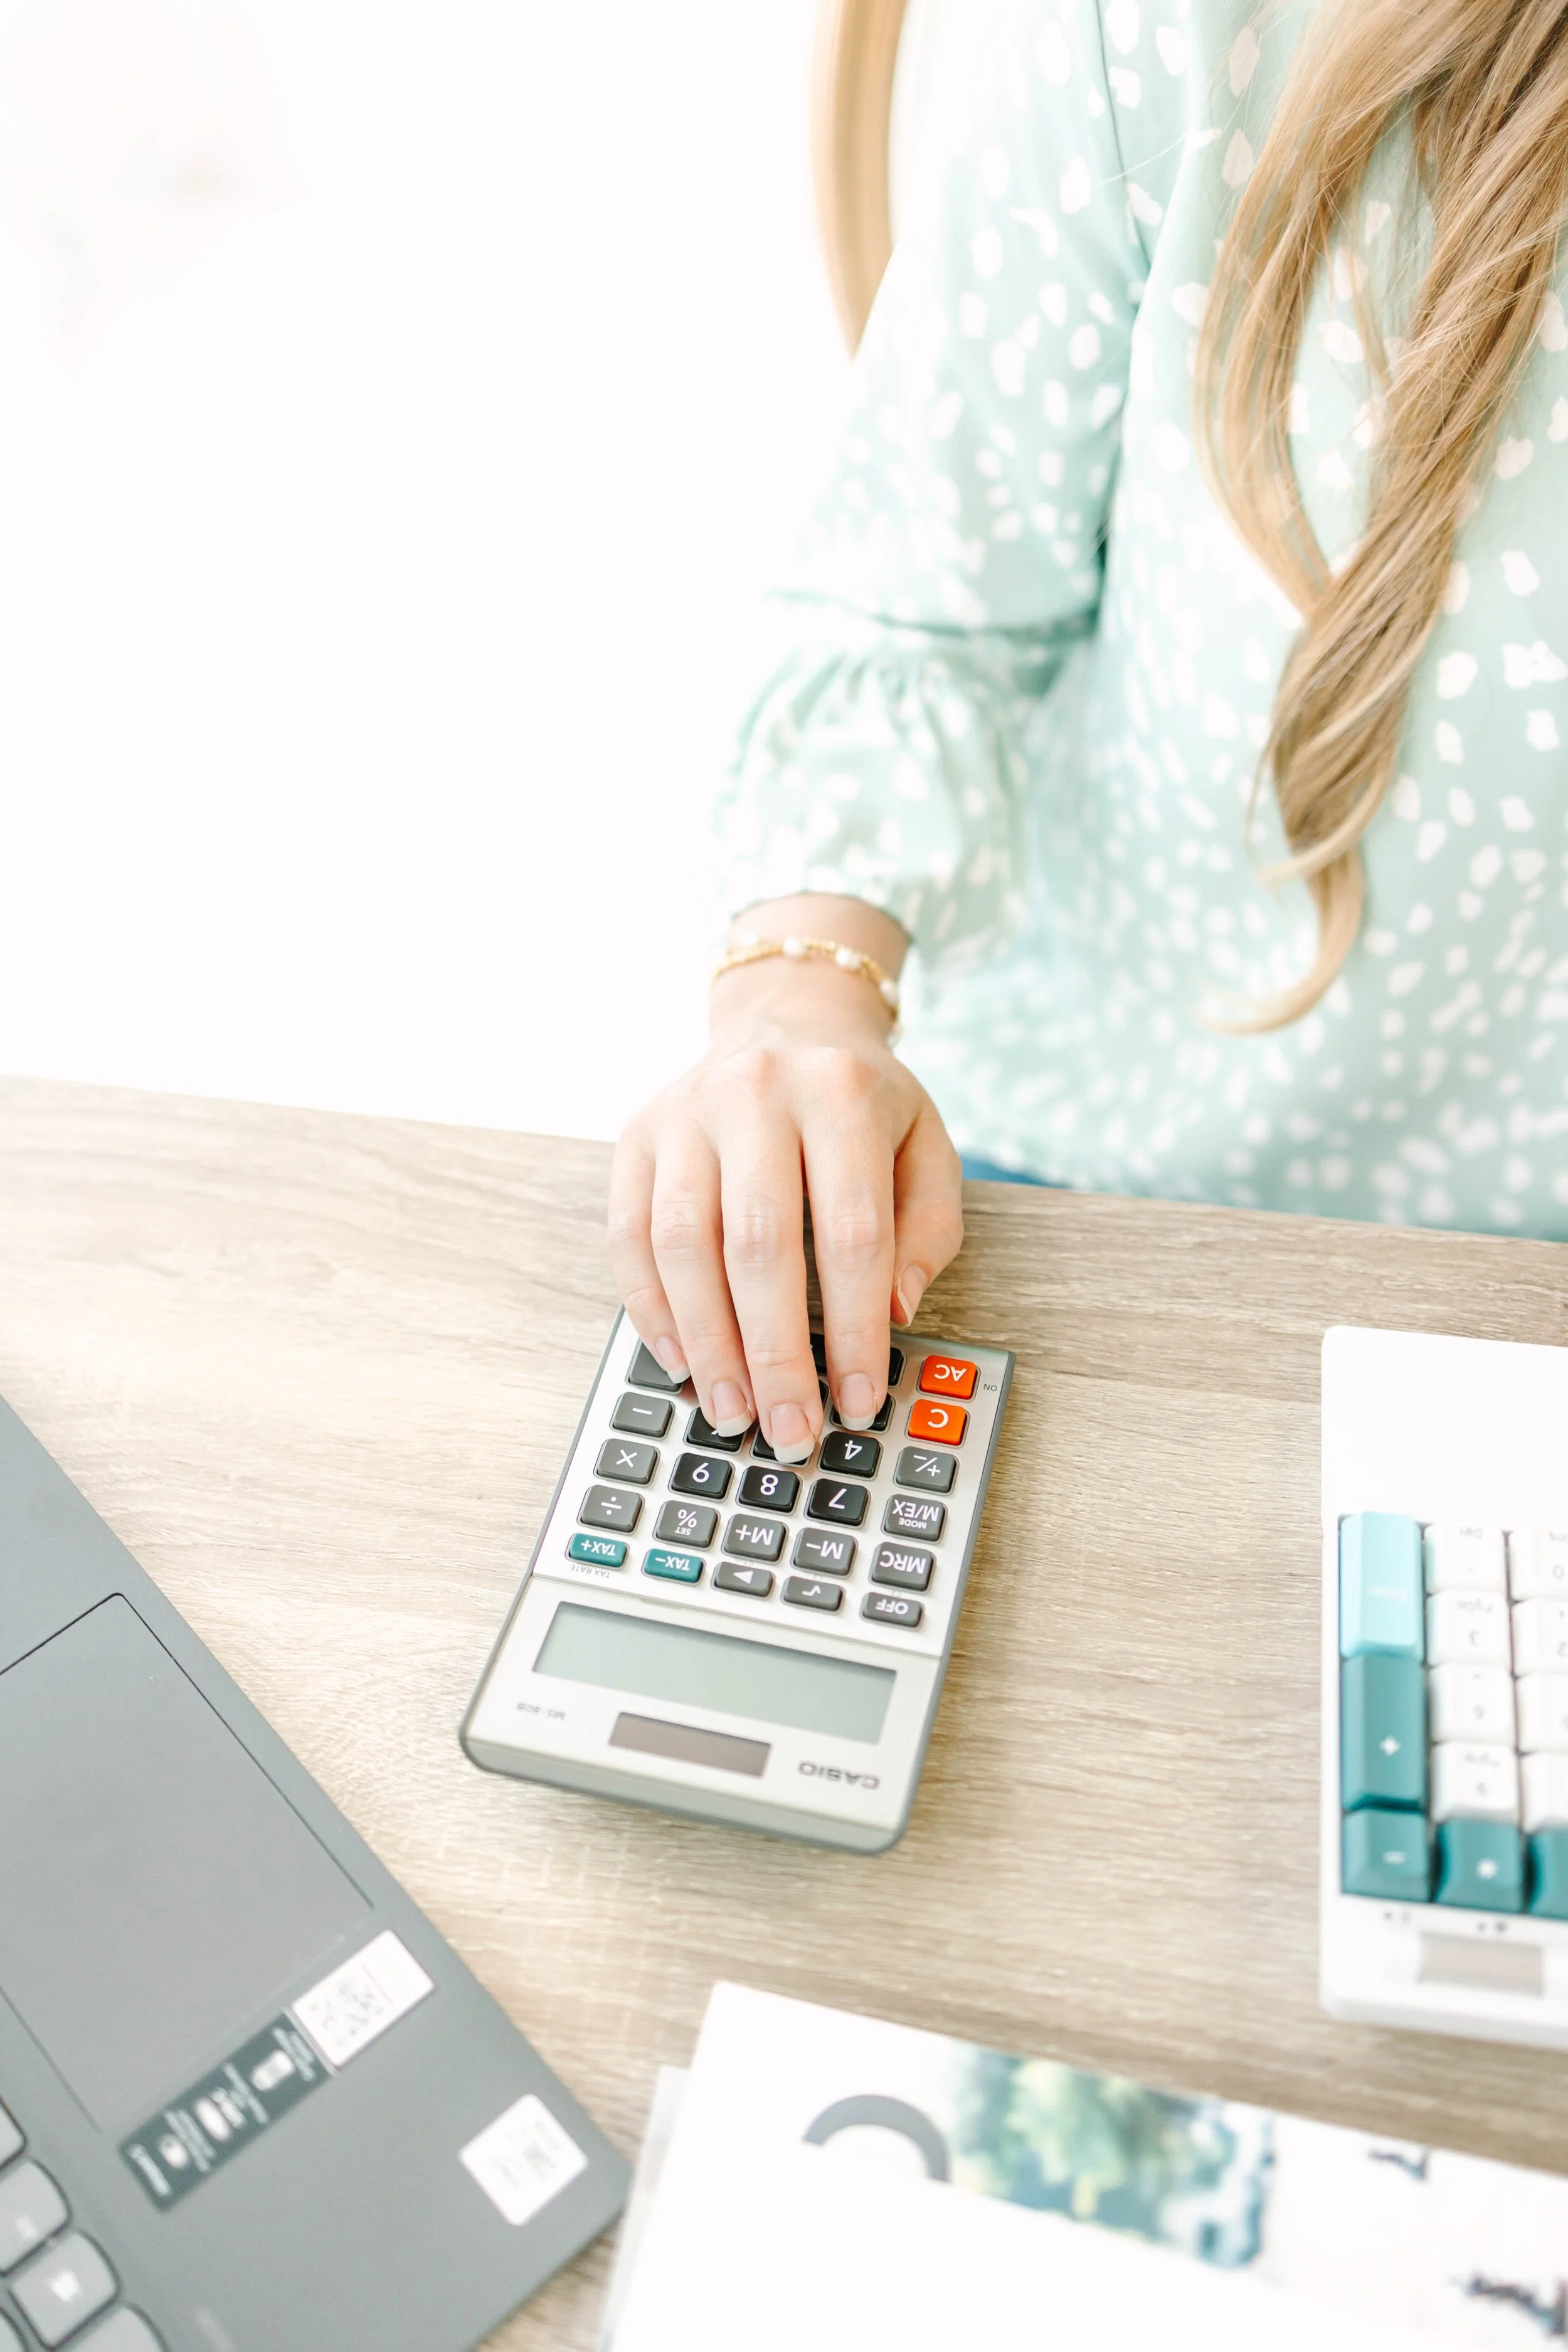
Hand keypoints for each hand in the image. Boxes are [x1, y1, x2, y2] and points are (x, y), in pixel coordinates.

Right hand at [608, 897, 962, 1462]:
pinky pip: (628, 1235)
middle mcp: (755, 1093)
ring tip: (730, 1413)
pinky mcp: (635, 1136)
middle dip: (773, 1352)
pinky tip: (680, 1362)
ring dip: (706, 1342)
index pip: (852, 1232)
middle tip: (788, 1430)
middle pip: (759, 1243)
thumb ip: (926, 1229)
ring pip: (682, 1243)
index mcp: (840, 1093)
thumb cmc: (863, 1103)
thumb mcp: (926, 1147)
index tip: (861, 1401)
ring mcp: (684, 1112)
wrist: (786, 1020)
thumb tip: (892, 1312)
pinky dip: (651, 1308)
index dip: (856, 1328)